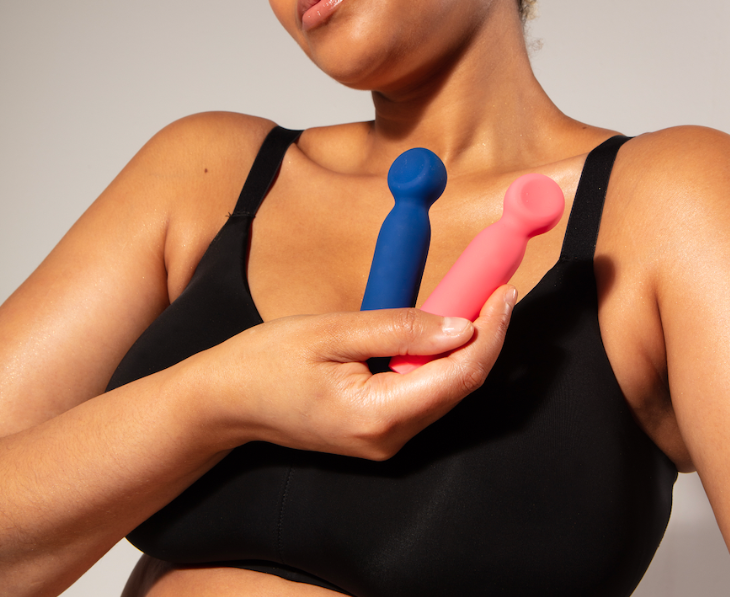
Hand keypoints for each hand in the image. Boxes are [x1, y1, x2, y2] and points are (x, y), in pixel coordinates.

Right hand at [201, 285, 516, 460]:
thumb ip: (399, 329)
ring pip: (447, 391)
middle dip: (486, 336)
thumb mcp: (331, 332)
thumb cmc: (267, 362)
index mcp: (377, 416)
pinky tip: (444, 329)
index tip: (503, 292)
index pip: (458, 375)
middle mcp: (389, 438)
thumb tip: (459, 325)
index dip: (490, 332)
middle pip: (460, 385)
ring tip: (477, 301)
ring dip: (467, 346)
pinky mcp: (380, 431)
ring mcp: (386, 440)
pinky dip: (442, 359)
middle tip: (496, 289)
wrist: (226, 403)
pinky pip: (425, 394)